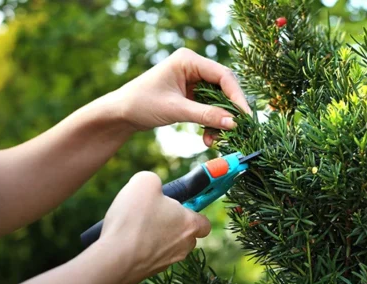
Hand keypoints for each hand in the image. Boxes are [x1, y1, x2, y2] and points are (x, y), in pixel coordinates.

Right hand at [96, 171, 210, 283]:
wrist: (113, 259)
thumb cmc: (133, 219)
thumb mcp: (145, 182)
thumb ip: (155, 181)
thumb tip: (153, 186)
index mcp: (189, 224)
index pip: (204, 222)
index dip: (192, 211)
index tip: (178, 205)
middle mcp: (183, 246)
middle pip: (185, 235)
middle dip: (171, 224)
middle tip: (152, 213)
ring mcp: (166, 263)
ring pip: (166, 247)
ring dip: (155, 237)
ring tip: (134, 227)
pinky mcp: (148, 273)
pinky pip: (149, 257)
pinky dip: (140, 249)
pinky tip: (125, 240)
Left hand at [116, 48, 251, 145]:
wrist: (121, 114)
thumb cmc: (141, 104)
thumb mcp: (176, 110)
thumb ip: (205, 115)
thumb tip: (233, 123)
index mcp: (188, 60)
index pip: (223, 76)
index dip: (237, 96)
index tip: (245, 117)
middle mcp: (193, 67)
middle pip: (223, 88)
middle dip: (228, 111)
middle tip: (237, 130)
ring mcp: (192, 81)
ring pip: (217, 101)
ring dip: (218, 121)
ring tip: (216, 140)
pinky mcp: (190, 94)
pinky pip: (208, 108)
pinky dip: (210, 123)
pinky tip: (207, 138)